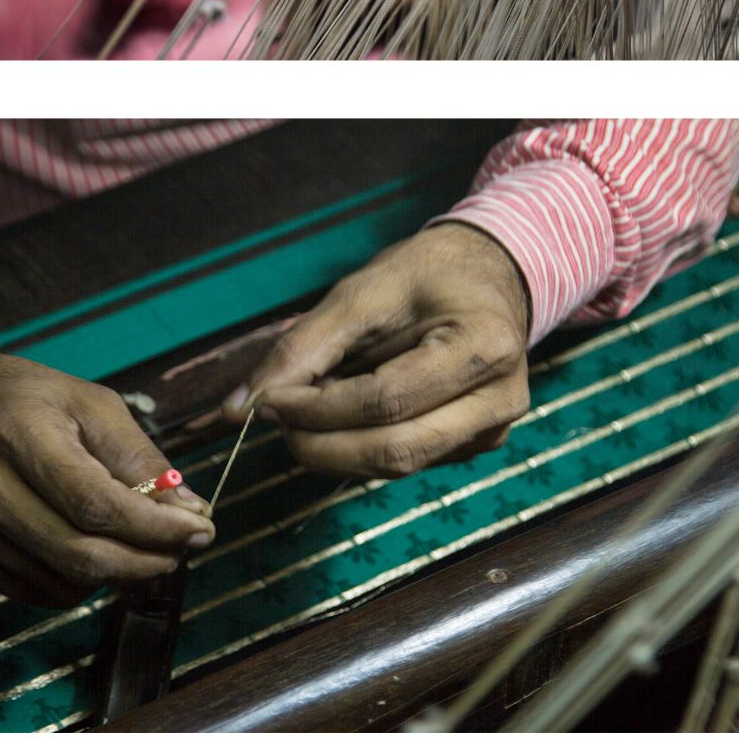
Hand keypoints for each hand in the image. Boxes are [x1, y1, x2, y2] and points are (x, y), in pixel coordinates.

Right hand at [0, 347, 214, 606]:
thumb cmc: (16, 396)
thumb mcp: (86, 401)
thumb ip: (138, 456)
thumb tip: (189, 510)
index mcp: (16, 435)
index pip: (95, 504)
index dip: (155, 528)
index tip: (200, 530)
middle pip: (80, 554)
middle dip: (148, 560)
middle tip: (185, 549)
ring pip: (64, 581)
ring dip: (120, 573)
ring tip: (148, 546)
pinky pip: (39, 590)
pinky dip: (82, 580)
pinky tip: (98, 550)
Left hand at [222, 223, 529, 477]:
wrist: (490, 273)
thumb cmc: (429, 273)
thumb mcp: (364, 291)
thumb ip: (304, 347)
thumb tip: (238, 408)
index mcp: (483, 348)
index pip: (387, 400)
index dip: (318, 409)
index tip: (266, 401)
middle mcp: (499, 400)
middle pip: (396, 450)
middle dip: (321, 444)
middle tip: (275, 419)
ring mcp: (493, 429)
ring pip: (399, 466)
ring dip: (336, 449)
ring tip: (302, 413)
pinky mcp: (477, 443)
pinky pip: (409, 460)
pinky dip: (361, 446)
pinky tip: (339, 416)